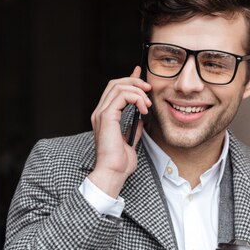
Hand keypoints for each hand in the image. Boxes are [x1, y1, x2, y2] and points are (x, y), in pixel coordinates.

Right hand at [88, 66, 150, 197]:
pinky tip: (143, 109)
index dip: (129, 80)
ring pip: (119, 87)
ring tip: (147, 104)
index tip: (142, 76)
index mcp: (104, 117)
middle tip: (149, 89)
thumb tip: (141, 119)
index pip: (114, 90)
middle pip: (115, 83)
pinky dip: (136, 98)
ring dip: (138, 91)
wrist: (113, 173)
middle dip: (135, 81)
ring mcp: (101, 114)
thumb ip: (133, 128)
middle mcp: (100, 113)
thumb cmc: (119, 163)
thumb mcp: (130, 141)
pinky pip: (122, 96)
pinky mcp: (106, 116)